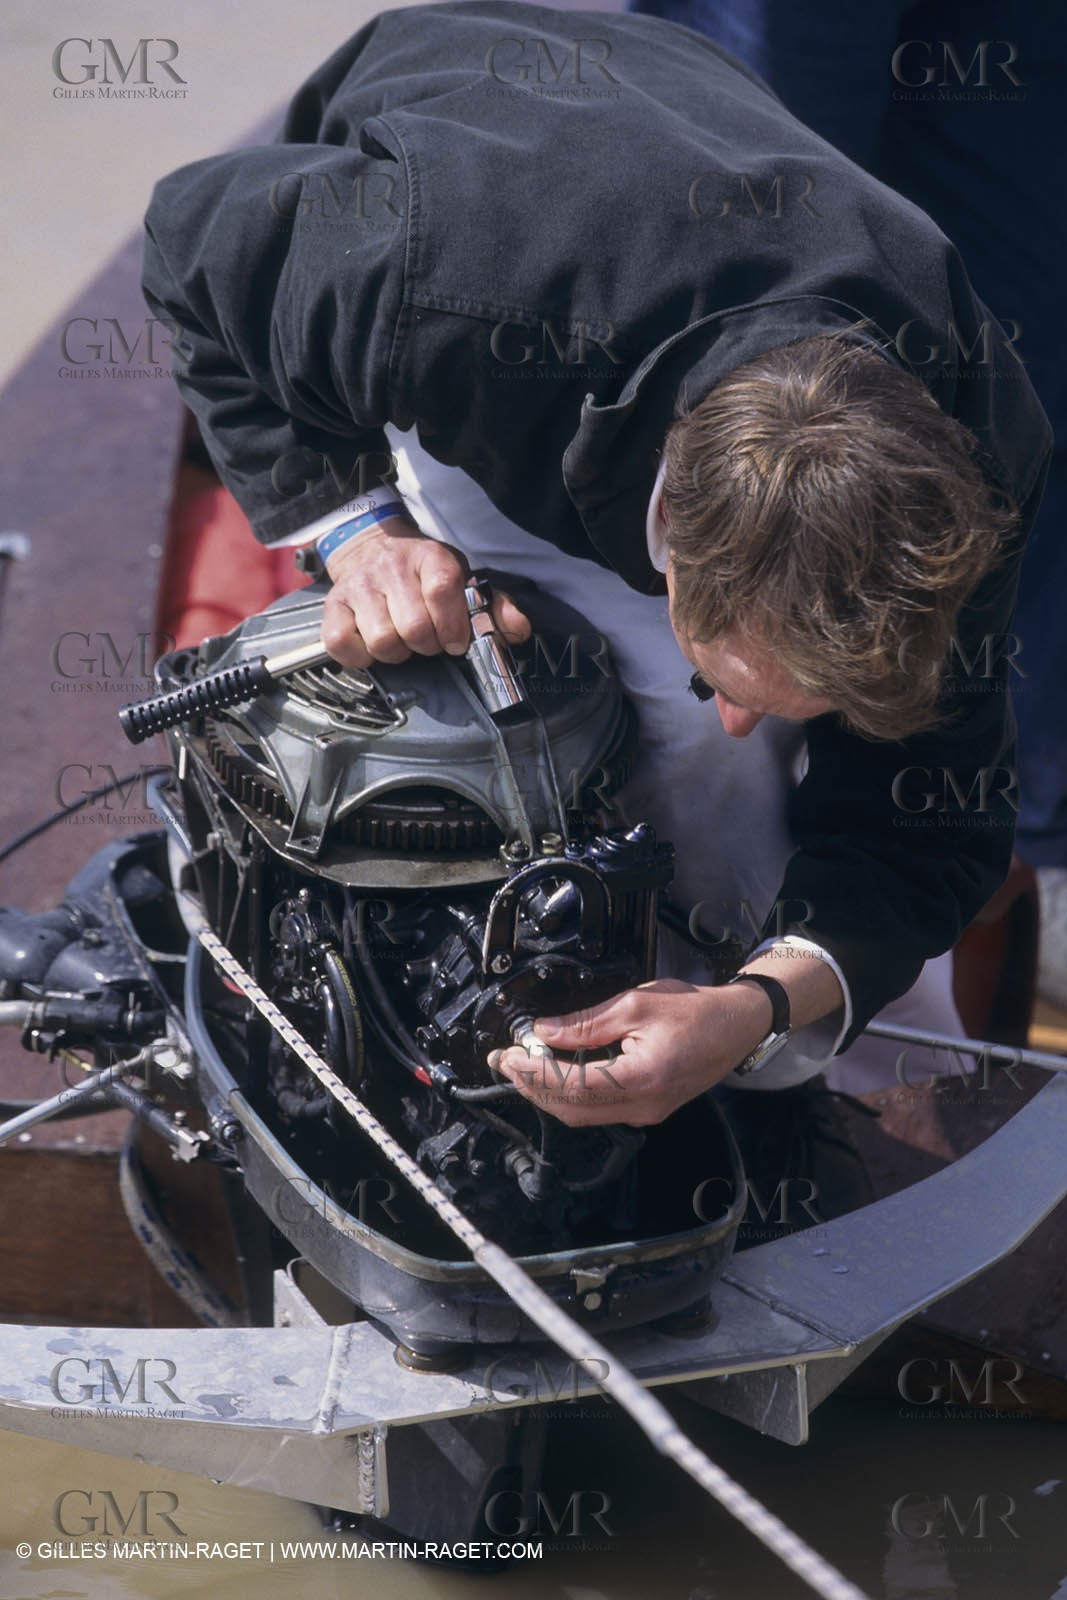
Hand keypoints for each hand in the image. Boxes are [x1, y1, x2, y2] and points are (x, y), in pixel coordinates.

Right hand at [321, 516, 530, 668]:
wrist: (371, 548)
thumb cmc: (422, 574)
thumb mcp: (463, 581)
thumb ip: (494, 608)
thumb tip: (519, 630)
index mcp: (431, 558)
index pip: (442, 591)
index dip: (452, 626)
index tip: (455, 640)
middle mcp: (392, 568)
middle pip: (414, 627)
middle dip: (426, 645)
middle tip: (426, 639)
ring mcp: (360, 586)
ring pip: (382, 641)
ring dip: (396, 652)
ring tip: (400, 640)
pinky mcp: (334, 605)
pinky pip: (343, 644)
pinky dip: (360, 656)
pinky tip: (372, 645)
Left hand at [488, 978, 771, 1126]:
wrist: (737, 1025)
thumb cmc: (695, 1009)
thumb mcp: (636, 1004)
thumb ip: (586, 1022)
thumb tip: (544, 1031)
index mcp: (643, 1078)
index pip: (574, 1085)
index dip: (534, 1073)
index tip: (508, 1056)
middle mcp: (644, 1105)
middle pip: (572, 1108)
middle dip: (532, 1086)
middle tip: (505, 1061)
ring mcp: (647, 1112)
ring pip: (582, 1114)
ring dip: (548, 1092)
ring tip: (522, 1065)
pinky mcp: (647, 1109)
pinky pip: (599, 1110)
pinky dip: (570, 1094)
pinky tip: (555, 1072)